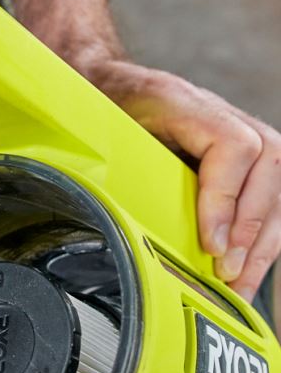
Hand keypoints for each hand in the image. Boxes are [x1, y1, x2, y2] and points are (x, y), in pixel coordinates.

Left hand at [79, 58, 280, 301]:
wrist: (114, 88)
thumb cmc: (109, 112)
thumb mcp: (110, 132)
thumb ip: (129, 164)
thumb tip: (141, 223)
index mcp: (190, 105)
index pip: (233, 148)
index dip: (225, 199)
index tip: (211, 244)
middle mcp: (228, 116)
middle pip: (268, 171)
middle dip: (248, 231)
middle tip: (226, 273)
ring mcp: (246, 134)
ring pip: (278, 189)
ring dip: (262, 243)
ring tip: (240, 285)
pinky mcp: (250, 160)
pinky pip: (273, 198)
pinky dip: (263, 238)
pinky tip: (248, 271)